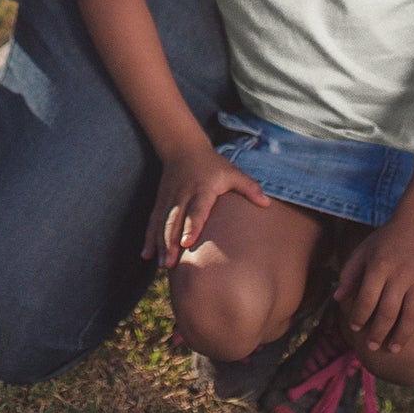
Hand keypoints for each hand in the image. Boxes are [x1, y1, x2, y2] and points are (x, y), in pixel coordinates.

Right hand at [145, 144, 270, 267]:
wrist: (183, 148)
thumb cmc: (212, 164)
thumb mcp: (232, 172)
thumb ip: (249, 187)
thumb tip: (267, 204)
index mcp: (201, 189)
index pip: (196, 210)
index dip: (191, 226)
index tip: (187, 243)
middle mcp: (182, 196)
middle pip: (174, 221)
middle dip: (171, 243)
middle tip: (170, 264)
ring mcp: (169, 200)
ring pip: (162, 224)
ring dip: (161, 244)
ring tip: (163, 265)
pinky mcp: (160, 203)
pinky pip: (153, 222)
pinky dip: (149, 238)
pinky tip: (146, 255)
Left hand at [334, 220, 413, 354]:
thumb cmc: (385, 240)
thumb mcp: (363, 251)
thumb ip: (350, 274)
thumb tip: (336, 298)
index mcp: (379, 265)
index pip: (367, 298)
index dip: (358, 315)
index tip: (354, 328)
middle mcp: (400, 274)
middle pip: (388, 311)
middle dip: (378, 332)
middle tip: (372, 347)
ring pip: (412, 314)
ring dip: (403, 335)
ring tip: (394, 350)